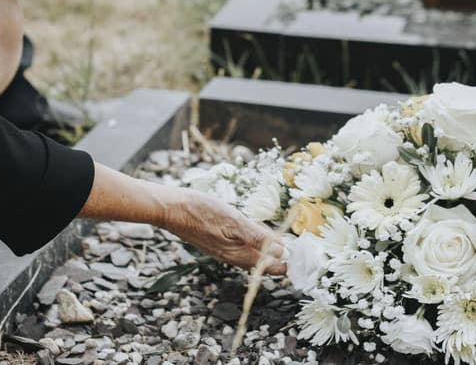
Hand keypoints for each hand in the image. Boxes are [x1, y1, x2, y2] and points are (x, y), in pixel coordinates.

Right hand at [163, 189, 287, 274]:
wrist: (171, 208)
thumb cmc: (201, 211)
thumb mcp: (233, 221)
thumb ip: (257, 237)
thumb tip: (281, 251)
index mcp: (238, 254)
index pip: (271, 266)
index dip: (288, 262)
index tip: (304, 255)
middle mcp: (232, 257)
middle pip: (263, 264)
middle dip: (281, 258)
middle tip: (299, 249)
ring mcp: (224, 250)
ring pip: (253, 257)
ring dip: (269, 251)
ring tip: (284, 244)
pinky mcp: (217, 242)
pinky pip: (242, 249)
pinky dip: (256, 245)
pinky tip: (258, 236)